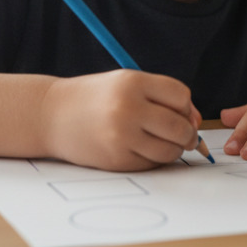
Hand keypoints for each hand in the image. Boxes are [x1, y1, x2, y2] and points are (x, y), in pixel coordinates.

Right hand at [41, 69, 201, 170]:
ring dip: (173, 150)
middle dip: (188, 134)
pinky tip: (141, 149)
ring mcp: (122, 137)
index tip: (179, 111)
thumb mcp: (126, 83)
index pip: (181, 96)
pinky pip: (152, 164)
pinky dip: (154, 159)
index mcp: (133, 83)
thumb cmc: (95, 98)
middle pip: (180, 127)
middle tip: (184, 135)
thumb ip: (162, 97)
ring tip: (160, 142)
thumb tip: (196, 122)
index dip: (186, 106)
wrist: (50, 116)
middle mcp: (128, 109)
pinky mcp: (117, 160)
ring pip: (170, 150)